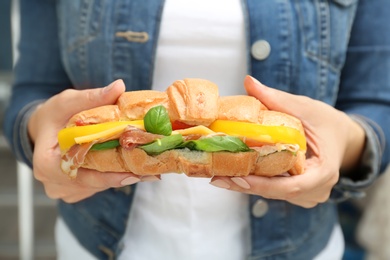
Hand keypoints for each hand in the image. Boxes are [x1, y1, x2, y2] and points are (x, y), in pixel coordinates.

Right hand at [28, 80, 157, 202]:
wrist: (45, 129)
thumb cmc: (53, 115)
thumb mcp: (68, 102)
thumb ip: (93, 97)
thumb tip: (119, 87)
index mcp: (46, 164)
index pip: (79, 175)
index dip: (108, 176)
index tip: (133, 174)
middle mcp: (54, 182)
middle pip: (94, 183)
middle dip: (123, 176)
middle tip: (152, 172)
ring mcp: (65, 190)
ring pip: (99, 186)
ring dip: (122, 177)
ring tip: (149, 170)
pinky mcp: (76, 191)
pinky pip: (99, 186)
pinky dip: (115, 176)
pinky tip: (135, 169)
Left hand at [210, 75, 364, 207]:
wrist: (341, 136)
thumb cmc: (327, 122)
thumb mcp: (304, 106)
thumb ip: (276, 98)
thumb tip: (249, 82)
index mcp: (325, 171)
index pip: (292, 186)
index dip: (263, 185)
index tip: (237, 178)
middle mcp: (317, 190)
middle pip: (277, 192)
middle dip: (246, 185)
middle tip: (217, 178)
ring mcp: (307, 195)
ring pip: (273, 194)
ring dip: (247, 185)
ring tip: (219, 175)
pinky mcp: (298, 193)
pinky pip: (274, 191)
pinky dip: (255, 182)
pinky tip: (234, 173)